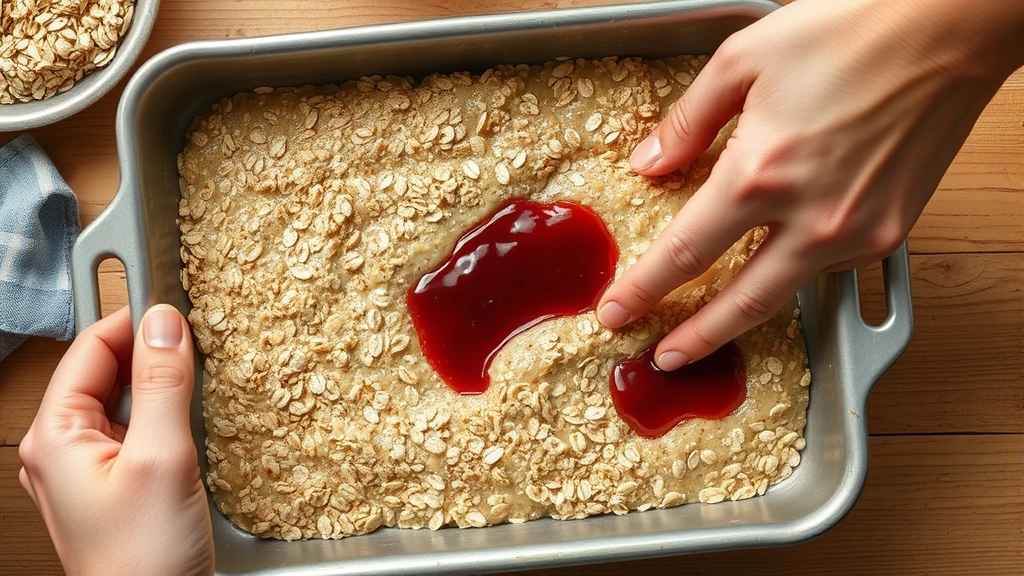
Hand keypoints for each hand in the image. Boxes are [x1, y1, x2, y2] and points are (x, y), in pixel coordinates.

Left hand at [19, 305, 213, 575]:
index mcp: (54, 435)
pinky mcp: (115, 485)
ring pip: (122, 399)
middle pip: (105, 370)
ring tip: (199, 375)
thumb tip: (166, 321)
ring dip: (160, 382)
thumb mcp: (161, 458)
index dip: (135, 319)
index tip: (180, 306)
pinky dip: (164, 413)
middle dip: (150, 350)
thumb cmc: (143, 559)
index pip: (91, 346)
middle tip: (198, 340)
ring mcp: (87, 468)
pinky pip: (135, 429)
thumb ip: (161, 384)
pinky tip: (192, 416)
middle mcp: (62, 448)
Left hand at [596, 0, 1023, 369]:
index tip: (615, 312)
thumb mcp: (742, 60)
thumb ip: (687, 122)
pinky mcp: (891, 233)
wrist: (948, 30)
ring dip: (742, 318)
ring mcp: (856, 232)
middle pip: (739, 306)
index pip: (683, 255)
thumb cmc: (848, 32)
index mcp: (759, 174)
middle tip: (662, 358)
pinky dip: (794, 274)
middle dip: (694, 340)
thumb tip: (649, 165)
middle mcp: (810, 218)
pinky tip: (774, 266)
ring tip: (709, 327)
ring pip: (786, 294)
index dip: (643, 291)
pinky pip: (829, 268)